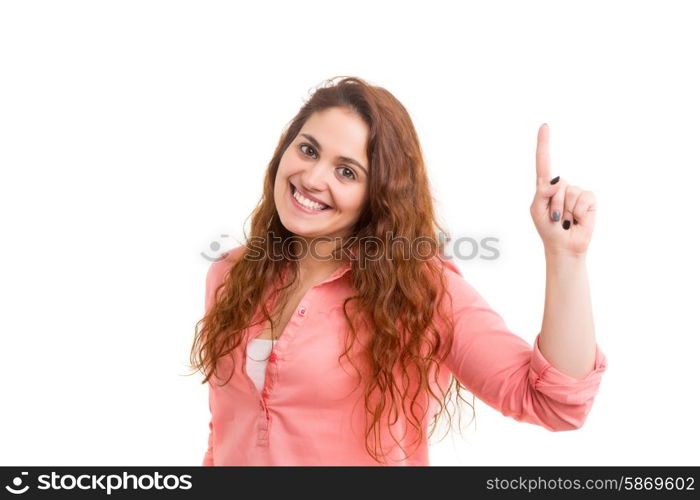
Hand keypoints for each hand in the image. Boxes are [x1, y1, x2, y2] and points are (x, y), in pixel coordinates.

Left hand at [530, 123, 596, 257]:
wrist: (564, 246)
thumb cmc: (548, 228)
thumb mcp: (537, 210)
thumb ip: (542, 193)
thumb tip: (556, 180)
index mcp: (545, 187)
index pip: (544, 162)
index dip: (544, 144)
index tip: (544, 125)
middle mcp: (562, 186)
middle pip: (557, 184)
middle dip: (555, 203)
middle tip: (556, 217)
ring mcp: (576, 192)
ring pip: (570, 192)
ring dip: (566, 210)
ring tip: (566, 219)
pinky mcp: (589, 199)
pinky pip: (584, 199)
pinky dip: (580, 211)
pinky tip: (577, 219)